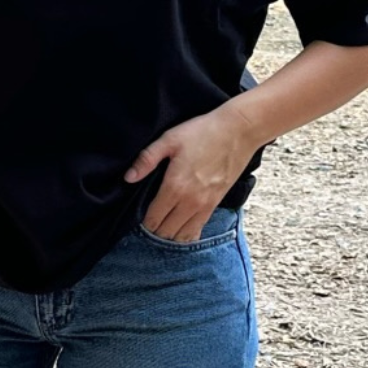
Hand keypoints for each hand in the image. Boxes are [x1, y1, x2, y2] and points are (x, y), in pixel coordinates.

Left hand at [125, 102, 259, 241]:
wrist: (238, 131)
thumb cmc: (203, 132)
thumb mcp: (170, 139)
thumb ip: (147, 159)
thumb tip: (128, 177)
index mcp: (174, 187)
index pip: (153, 219)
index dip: (144, 222)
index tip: (140, 216)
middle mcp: (189, 202)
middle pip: (165, 232)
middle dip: (155, 230)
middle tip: (151, 220)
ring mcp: (204, 206)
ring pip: (182, 236)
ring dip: (170, 234)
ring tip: (164, 224)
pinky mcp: (215, 205)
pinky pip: (198, 230)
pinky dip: (187, 234)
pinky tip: (181, 227)